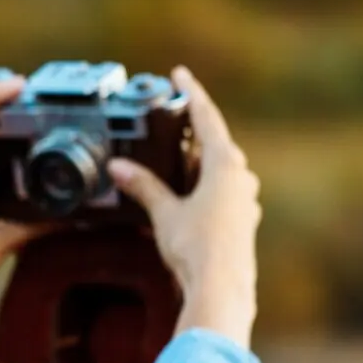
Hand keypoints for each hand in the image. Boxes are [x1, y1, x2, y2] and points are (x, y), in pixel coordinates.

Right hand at [107, 66, 260, 348]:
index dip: (191, 93)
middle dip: (190, 135)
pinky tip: (186, 199)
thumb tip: (118, 166)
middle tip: (168, 123)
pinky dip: (202, 188)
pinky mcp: (241, 220)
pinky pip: (220, 193)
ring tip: (169, 165)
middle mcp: (241, 177)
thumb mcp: (164, 213)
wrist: (220, 289)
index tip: (179, 73)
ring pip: (218, 170)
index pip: (206, 118)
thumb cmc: (197, 249)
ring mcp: (244, 200)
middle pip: (214, 144)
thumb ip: (143, 186)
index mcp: (225, 165)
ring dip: (195, 165)